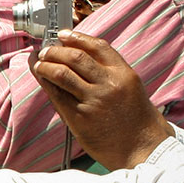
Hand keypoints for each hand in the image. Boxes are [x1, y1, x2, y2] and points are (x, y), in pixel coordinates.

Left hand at [33, 31, 171, 168]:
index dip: (77, 37)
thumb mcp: (130, 88)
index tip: (63, 34)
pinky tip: (40, 78)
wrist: (144, 148)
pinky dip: (46, 83)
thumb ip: (109, 73)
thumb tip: (78, 58)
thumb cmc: (136, 119)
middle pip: (75, 57)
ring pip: (61, 73)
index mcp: (124, 74)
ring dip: (45, 65)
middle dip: (55, 50)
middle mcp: (109, 84)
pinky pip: (57, 95)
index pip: (97, 47)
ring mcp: (93, 101)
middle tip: (45, 50)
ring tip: (38, 63)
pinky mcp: (79, 118)